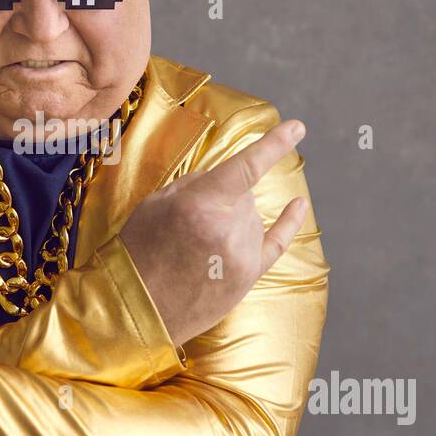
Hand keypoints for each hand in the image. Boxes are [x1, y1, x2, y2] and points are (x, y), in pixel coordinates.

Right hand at [118, 118, 309, 346]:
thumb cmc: (140, 251)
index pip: (248, 166)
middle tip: (187, 224)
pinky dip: (288, 223)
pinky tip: (298, 205)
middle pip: (242, 195)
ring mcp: (242, 255)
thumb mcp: (155, 204)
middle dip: (221, 200)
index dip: (274, 144)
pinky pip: (277, 243)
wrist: (138, 308)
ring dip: (231, 221)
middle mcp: (228, 228)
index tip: (297, 128)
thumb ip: (195, 184)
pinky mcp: (249, 276)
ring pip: (251, 217)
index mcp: (201, 204)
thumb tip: (226, 175)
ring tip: (197, 247)